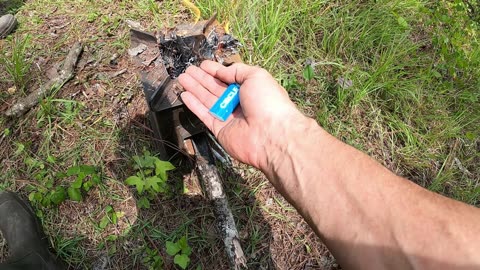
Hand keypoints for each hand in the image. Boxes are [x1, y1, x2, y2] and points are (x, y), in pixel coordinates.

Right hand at [178, 60, 305, 168]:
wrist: (272, 135)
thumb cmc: (268, 102)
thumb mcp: (256, 76)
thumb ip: (237, 71)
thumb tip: (222, 71)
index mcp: (250, 89)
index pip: (229, 78)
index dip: (215, 71)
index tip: (202, 65)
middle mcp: (239, 102)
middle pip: (216, 88)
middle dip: (201, 79)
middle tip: (188, 70)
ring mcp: (229, 116)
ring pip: (207, 100)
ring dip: (195, 89)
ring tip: (182, 78)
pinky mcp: (220, 130)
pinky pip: (204, 115)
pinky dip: (194, 105)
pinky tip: (185, 95)